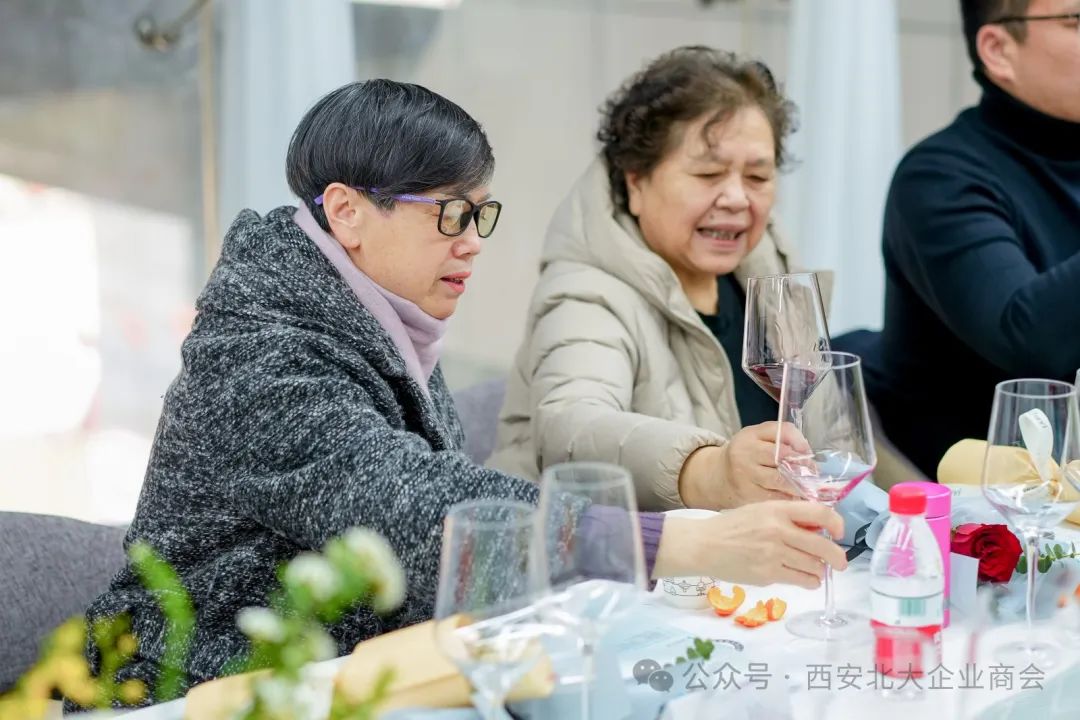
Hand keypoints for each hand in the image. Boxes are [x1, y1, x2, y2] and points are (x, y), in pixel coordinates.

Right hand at [652, 501, 847, 589]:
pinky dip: (808, 581)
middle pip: (823, 546)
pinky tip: (804, 578)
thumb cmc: (733, 526)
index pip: (820, 513)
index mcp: (777, 509)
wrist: (706, 545)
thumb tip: (820, 528)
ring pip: (815, 567)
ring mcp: (774, 554)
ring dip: (820, 570)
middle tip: (840, 563)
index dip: (837, 523)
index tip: (839, 532)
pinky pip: (801, 580)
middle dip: (837, 557)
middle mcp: (779, 530)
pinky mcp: (768, 575)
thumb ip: (788, 516)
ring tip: (815, 570)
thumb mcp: (761, 510)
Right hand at [678, 422, 807, 508]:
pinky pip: (775, 502)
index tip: (809, 456)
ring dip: (799, 489)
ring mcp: (744, 481)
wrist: (717, 476)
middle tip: (813, 476)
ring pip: (780, 485)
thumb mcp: (760, 436)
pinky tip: (795, 501)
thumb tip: (806, 451)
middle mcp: (744, 458)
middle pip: (781, 464)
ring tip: (808, 489)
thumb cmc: (746, 454)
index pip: (781, 438)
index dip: (800, 448)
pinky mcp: (747, 500)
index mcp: (749, 438)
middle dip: (802, 471)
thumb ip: (784, 434)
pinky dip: (789, 502)